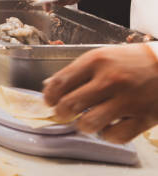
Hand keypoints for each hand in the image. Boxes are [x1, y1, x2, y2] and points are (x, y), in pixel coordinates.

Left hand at [43, 44, 157, 143]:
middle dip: (61, 113)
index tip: (49, 101)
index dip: (49, 96)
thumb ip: (76, 71)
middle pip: (70, 104)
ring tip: (85, 121)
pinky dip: (107, 135)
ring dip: (82, 125)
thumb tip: (50, 86)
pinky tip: (108, 126)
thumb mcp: (101, 57)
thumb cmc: (130, 61)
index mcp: (96, 61)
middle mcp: (110, 80)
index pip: (60, 83)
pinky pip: (115, 136)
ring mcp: (127, 100)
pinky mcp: (144, 117)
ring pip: (89, 123)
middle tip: (63, 114)